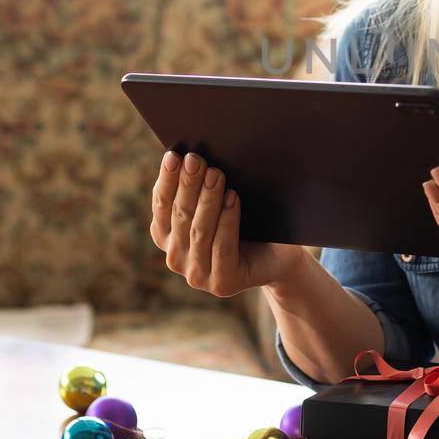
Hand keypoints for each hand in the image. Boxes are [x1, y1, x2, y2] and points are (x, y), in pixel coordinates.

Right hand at [150, 151, 306, 297]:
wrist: (277, 256)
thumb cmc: (245, 222)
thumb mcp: (217, 204)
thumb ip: (199, 188)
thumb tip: (190, 155)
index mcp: (167, 237)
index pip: (161, 205)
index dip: (167, 180)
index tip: (174, 155)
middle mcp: (176, 258)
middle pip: (180, 215)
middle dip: (187, 184)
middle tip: (196, 159)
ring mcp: (197, 275)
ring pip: (199, 231)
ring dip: (207, 200)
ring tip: (216, 174)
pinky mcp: (222, 283)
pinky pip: (222, 246)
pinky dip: (227, 220)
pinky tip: (233, 198)